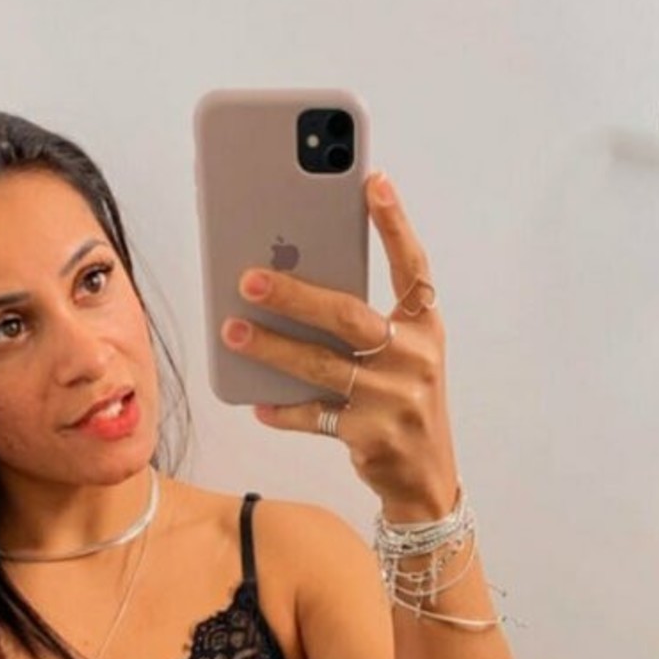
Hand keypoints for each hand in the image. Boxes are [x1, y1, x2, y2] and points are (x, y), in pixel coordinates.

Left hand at [219, 172, 460, 518]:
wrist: (427, 477)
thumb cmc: (401, 400)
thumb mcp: (401, 355)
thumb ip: (364, 322)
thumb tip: (291, 279)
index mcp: (426, 328)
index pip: (412, 267)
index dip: (394, 224)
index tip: (372, 182)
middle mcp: (415, 358)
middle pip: (347, 315)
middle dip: (294, 294)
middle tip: (247, 278)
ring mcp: (394, 399)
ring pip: (321, 364)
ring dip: (271, 347)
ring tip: (232, 331)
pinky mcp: (370, 436)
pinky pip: (314, 416)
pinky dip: (283, 410)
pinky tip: (257, 401)